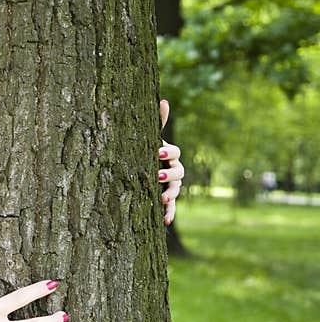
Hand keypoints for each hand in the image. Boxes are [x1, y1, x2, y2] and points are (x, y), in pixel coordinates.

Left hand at [158, 99, 184, 225]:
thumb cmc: (146, 150)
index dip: (169, 152)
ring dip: (171, 194)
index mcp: (170, 155)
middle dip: (170, 174)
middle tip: (157, 175)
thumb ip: (157, 121)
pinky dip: (169, 214)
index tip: (157, 152)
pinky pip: (171, 208)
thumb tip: (164, 100)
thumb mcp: (149, 137)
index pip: (175, 152)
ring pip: (176, 190)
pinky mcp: (166, 199)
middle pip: (179, 172)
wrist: (143, 170)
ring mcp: (171, 186)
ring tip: (162, 199)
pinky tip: (165, 222)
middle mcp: (173, 170)